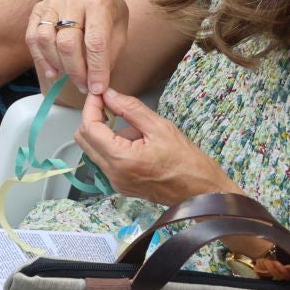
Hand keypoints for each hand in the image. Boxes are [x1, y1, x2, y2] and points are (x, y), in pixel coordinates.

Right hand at [27, 0, 126, 95]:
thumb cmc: (109, 16)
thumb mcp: (119, 32)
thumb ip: (108, 55)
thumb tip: (95, 83)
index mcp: (99, 4)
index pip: (95, 42)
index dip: (96, 69)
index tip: (97, 88)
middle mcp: (72, 0)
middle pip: (67, 43)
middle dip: (75, 70)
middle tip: (83, 86)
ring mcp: (52, 3)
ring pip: (46, 40)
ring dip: (57, 64)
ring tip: (68, 78)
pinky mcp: (38, 9)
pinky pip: (32, 37)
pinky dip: (40, 58)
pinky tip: (52, 72)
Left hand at [76, 89, 235, 206]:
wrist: (204, 194)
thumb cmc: (189, 163)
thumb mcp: (161, 128)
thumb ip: (131, 109)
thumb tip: (109, 95)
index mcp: (121, 159)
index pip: (89, 128)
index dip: (91, 108)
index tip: (99, 95)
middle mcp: (113, 174)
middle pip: (85, 140)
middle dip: (93, 120)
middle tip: (111, 106)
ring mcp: (116, 183)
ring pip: (95, 150)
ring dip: (106, 134)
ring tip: (137, 131)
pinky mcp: (122, 186)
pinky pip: (107, 162)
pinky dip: (114, 148)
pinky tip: (139, 145)